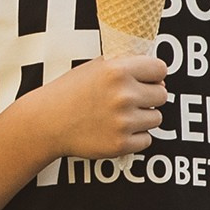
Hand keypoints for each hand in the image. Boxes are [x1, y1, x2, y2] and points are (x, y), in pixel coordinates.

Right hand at [31, 49, 168, 161]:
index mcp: (118, 71)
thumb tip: (156, 73)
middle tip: (130, 100)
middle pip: (162, 94)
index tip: (146, 79)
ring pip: (156, 118)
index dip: (153, 74)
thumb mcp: (94, 68)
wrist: (47, 122)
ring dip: (143, 118)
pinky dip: (135, 137)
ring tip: (120, 115)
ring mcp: (123, 121)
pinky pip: (147, 139)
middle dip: (149, 97)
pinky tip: (117, 130)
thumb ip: (124, 66)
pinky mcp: (121, 144)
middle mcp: (124, 95)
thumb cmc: (69, 93)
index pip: (160, 69)